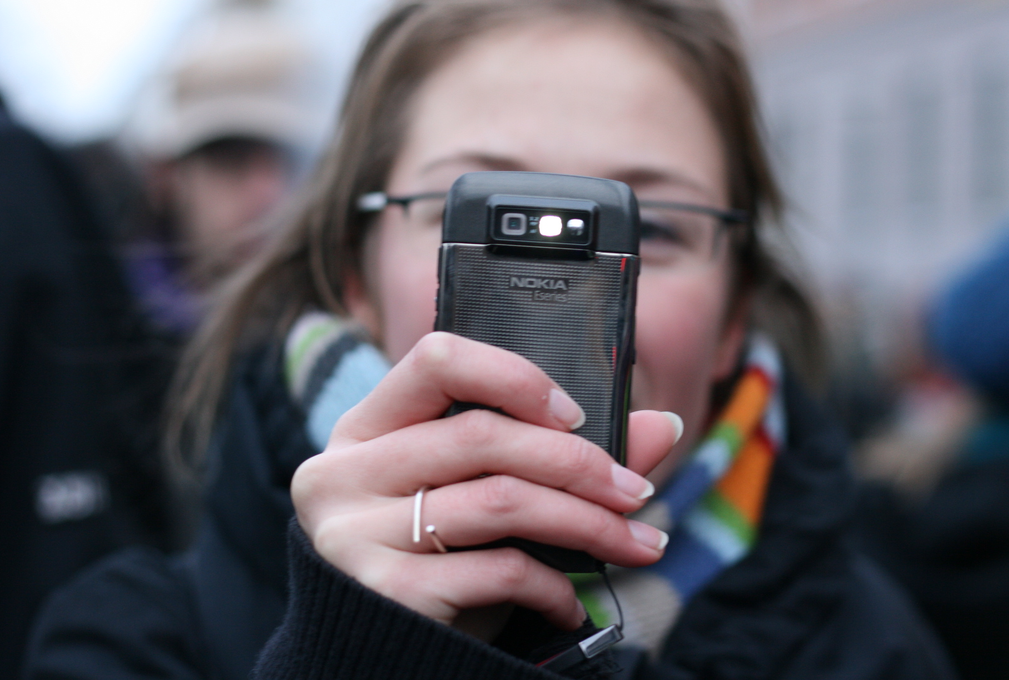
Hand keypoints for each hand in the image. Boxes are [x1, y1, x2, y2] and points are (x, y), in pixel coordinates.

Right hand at [291, 331, 681, 630]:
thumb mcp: (484, 501)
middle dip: (580, 465)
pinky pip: (497, 570)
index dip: (515, 379)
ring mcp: (352, 531)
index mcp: (365, 429)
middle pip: (482, 436)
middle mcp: (343, 472)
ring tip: (636, 545)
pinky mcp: (383, 591)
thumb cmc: (437, 567)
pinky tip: (571, 603)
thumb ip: (564, 457)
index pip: (437, 359)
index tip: (575, 417)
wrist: (380, 665)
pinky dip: (554, 586)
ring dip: (588, 524)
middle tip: (637, 493)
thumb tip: (666, 425)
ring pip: (501, 501)